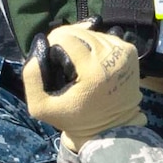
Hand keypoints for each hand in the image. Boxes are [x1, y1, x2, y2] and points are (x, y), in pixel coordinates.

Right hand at [23, 24, 144, 150]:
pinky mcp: (131, 53)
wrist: (111, 130)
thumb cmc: (75, 120)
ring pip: (94, 33)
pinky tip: (90, 58)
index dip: (53, 41)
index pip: (67, 36)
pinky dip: (96, 44)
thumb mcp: (42, 107)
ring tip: (75, 59)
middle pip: (81, 32)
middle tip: (60, 56)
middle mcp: (112, 57)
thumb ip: (31, 78)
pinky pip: (107, 38)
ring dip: (81, 41)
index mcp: (93, 70)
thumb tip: (38, 46)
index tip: (50, 54)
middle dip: (66, 39)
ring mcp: (124, 54)